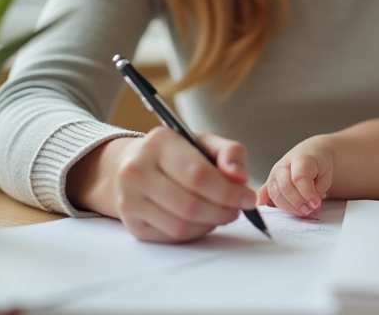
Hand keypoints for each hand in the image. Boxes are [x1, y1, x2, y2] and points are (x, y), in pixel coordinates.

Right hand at [71, 127, 256, 242]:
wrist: (134, 164)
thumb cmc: (178, 152)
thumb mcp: (206, 141)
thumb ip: (230, 153)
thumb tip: (240, 178)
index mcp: (158, 143)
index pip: (198, 175)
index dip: (228, 192)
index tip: (249, 199)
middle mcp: (136, 171)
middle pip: (190, 205)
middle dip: (223, 211)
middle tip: (238, 209)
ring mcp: (129, 200)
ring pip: (181, 226)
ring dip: (210, 223)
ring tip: (221, 212)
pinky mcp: (132, 224)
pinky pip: (172, 237)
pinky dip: (195, 232)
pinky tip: (202, 219)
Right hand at [257, 137, 334, 216]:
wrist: (312, 154)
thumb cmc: (319, 163)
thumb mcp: (326, 174)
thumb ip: (319, 190)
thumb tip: (312, 206)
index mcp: (300, 158)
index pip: (299, 177)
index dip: (307, 193)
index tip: (316, 204)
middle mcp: (284, 165)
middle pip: (285, 187)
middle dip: (297, 203)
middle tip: (309, 210)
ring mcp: (274, 173)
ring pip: (275, 194)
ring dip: (288, 207)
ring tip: (302, 212)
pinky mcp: (270, 182)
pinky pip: (265, 194)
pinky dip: (267, 202)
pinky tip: (271, 208)